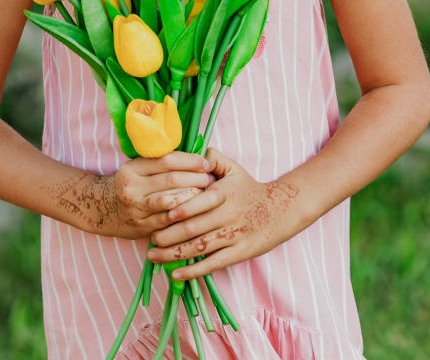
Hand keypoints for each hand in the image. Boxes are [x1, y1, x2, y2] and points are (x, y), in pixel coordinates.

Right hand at [58, 153, 213, 239]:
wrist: (102, 210)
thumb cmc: (129, 184)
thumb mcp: (137, 167)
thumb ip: (160, 163)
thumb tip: (195, 157)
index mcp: (132, 168)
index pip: (166, 160)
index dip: (190, 160)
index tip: (205, 162)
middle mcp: (133, 188)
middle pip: (172, 180)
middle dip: (196, 179)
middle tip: (210, 178)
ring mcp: (137, 209)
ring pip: (172, 203)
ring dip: (194, 198)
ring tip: (206, 194)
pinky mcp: (142, 228)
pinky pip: (169, 222)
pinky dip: (185, 216)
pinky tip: (196, 211)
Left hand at [147, 147, 299, 278]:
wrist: (279, 210)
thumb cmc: (250, 189)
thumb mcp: (234, 168)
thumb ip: (213, 159)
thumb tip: (194, 155)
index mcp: (223, 194)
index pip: (197, 203)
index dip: (178, 211)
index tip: (158, 215)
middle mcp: (228, 216)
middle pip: (193, 229)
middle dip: (168, 236)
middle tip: (150, 239)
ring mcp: (233, 236)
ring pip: (199, 248)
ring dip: (174, 254)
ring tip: (154, 256)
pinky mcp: (239, 253)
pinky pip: (213, 264)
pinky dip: (193, 271)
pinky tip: (176, 275)